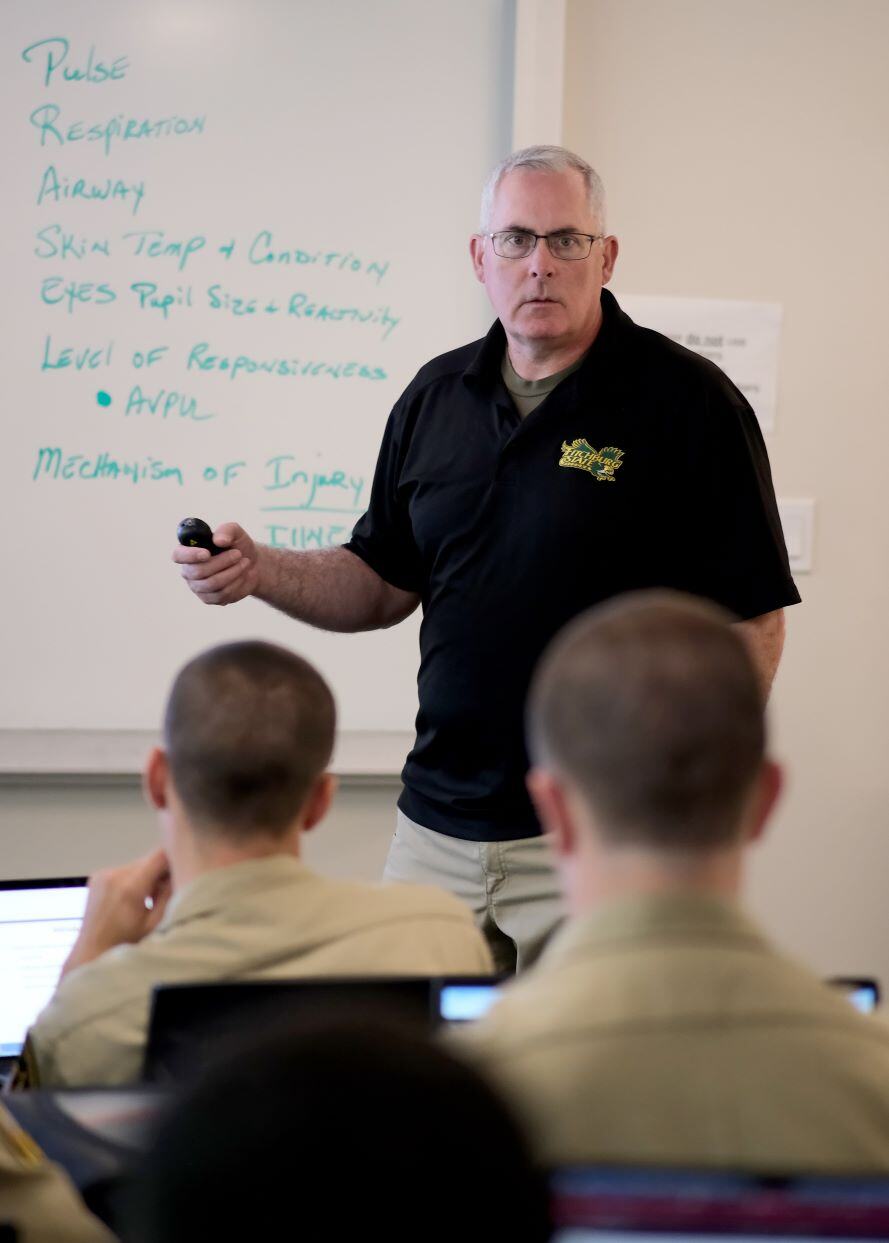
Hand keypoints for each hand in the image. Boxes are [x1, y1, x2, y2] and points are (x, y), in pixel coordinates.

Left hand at [61, 848, 172, 977]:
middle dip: (159, 874)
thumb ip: (169, 896)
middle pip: (149, 860)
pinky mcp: (97, 877)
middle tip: (163, 896)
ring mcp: (103, 874)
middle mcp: (114, 875)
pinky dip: (132, 880)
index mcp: (130, 887)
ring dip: (145, 877)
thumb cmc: (125, 944)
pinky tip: (130, 900)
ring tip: (146, 901)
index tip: (179, 874)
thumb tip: (180, 872)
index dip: (174, 860)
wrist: (91, 952)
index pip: (160, 855)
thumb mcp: (154, 924)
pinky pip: (123, 871)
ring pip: (137, 865)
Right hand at [172, 521, 261, 604]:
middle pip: (198, 572)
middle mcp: (189, 571)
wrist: (252, 564)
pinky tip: (244, 574)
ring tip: (245, 562)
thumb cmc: (237, 545)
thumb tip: (218, 540)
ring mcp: (198, 587)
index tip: (207, 553)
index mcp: (188, 551)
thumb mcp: (236, 532)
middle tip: (238, 554)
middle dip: (222, 562)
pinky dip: (237, 583)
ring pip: (212, 584)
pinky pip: (222, 594)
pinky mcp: (209, 599)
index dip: (190, 555)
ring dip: (233, 572)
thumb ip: (227, 531)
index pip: (178, 555)